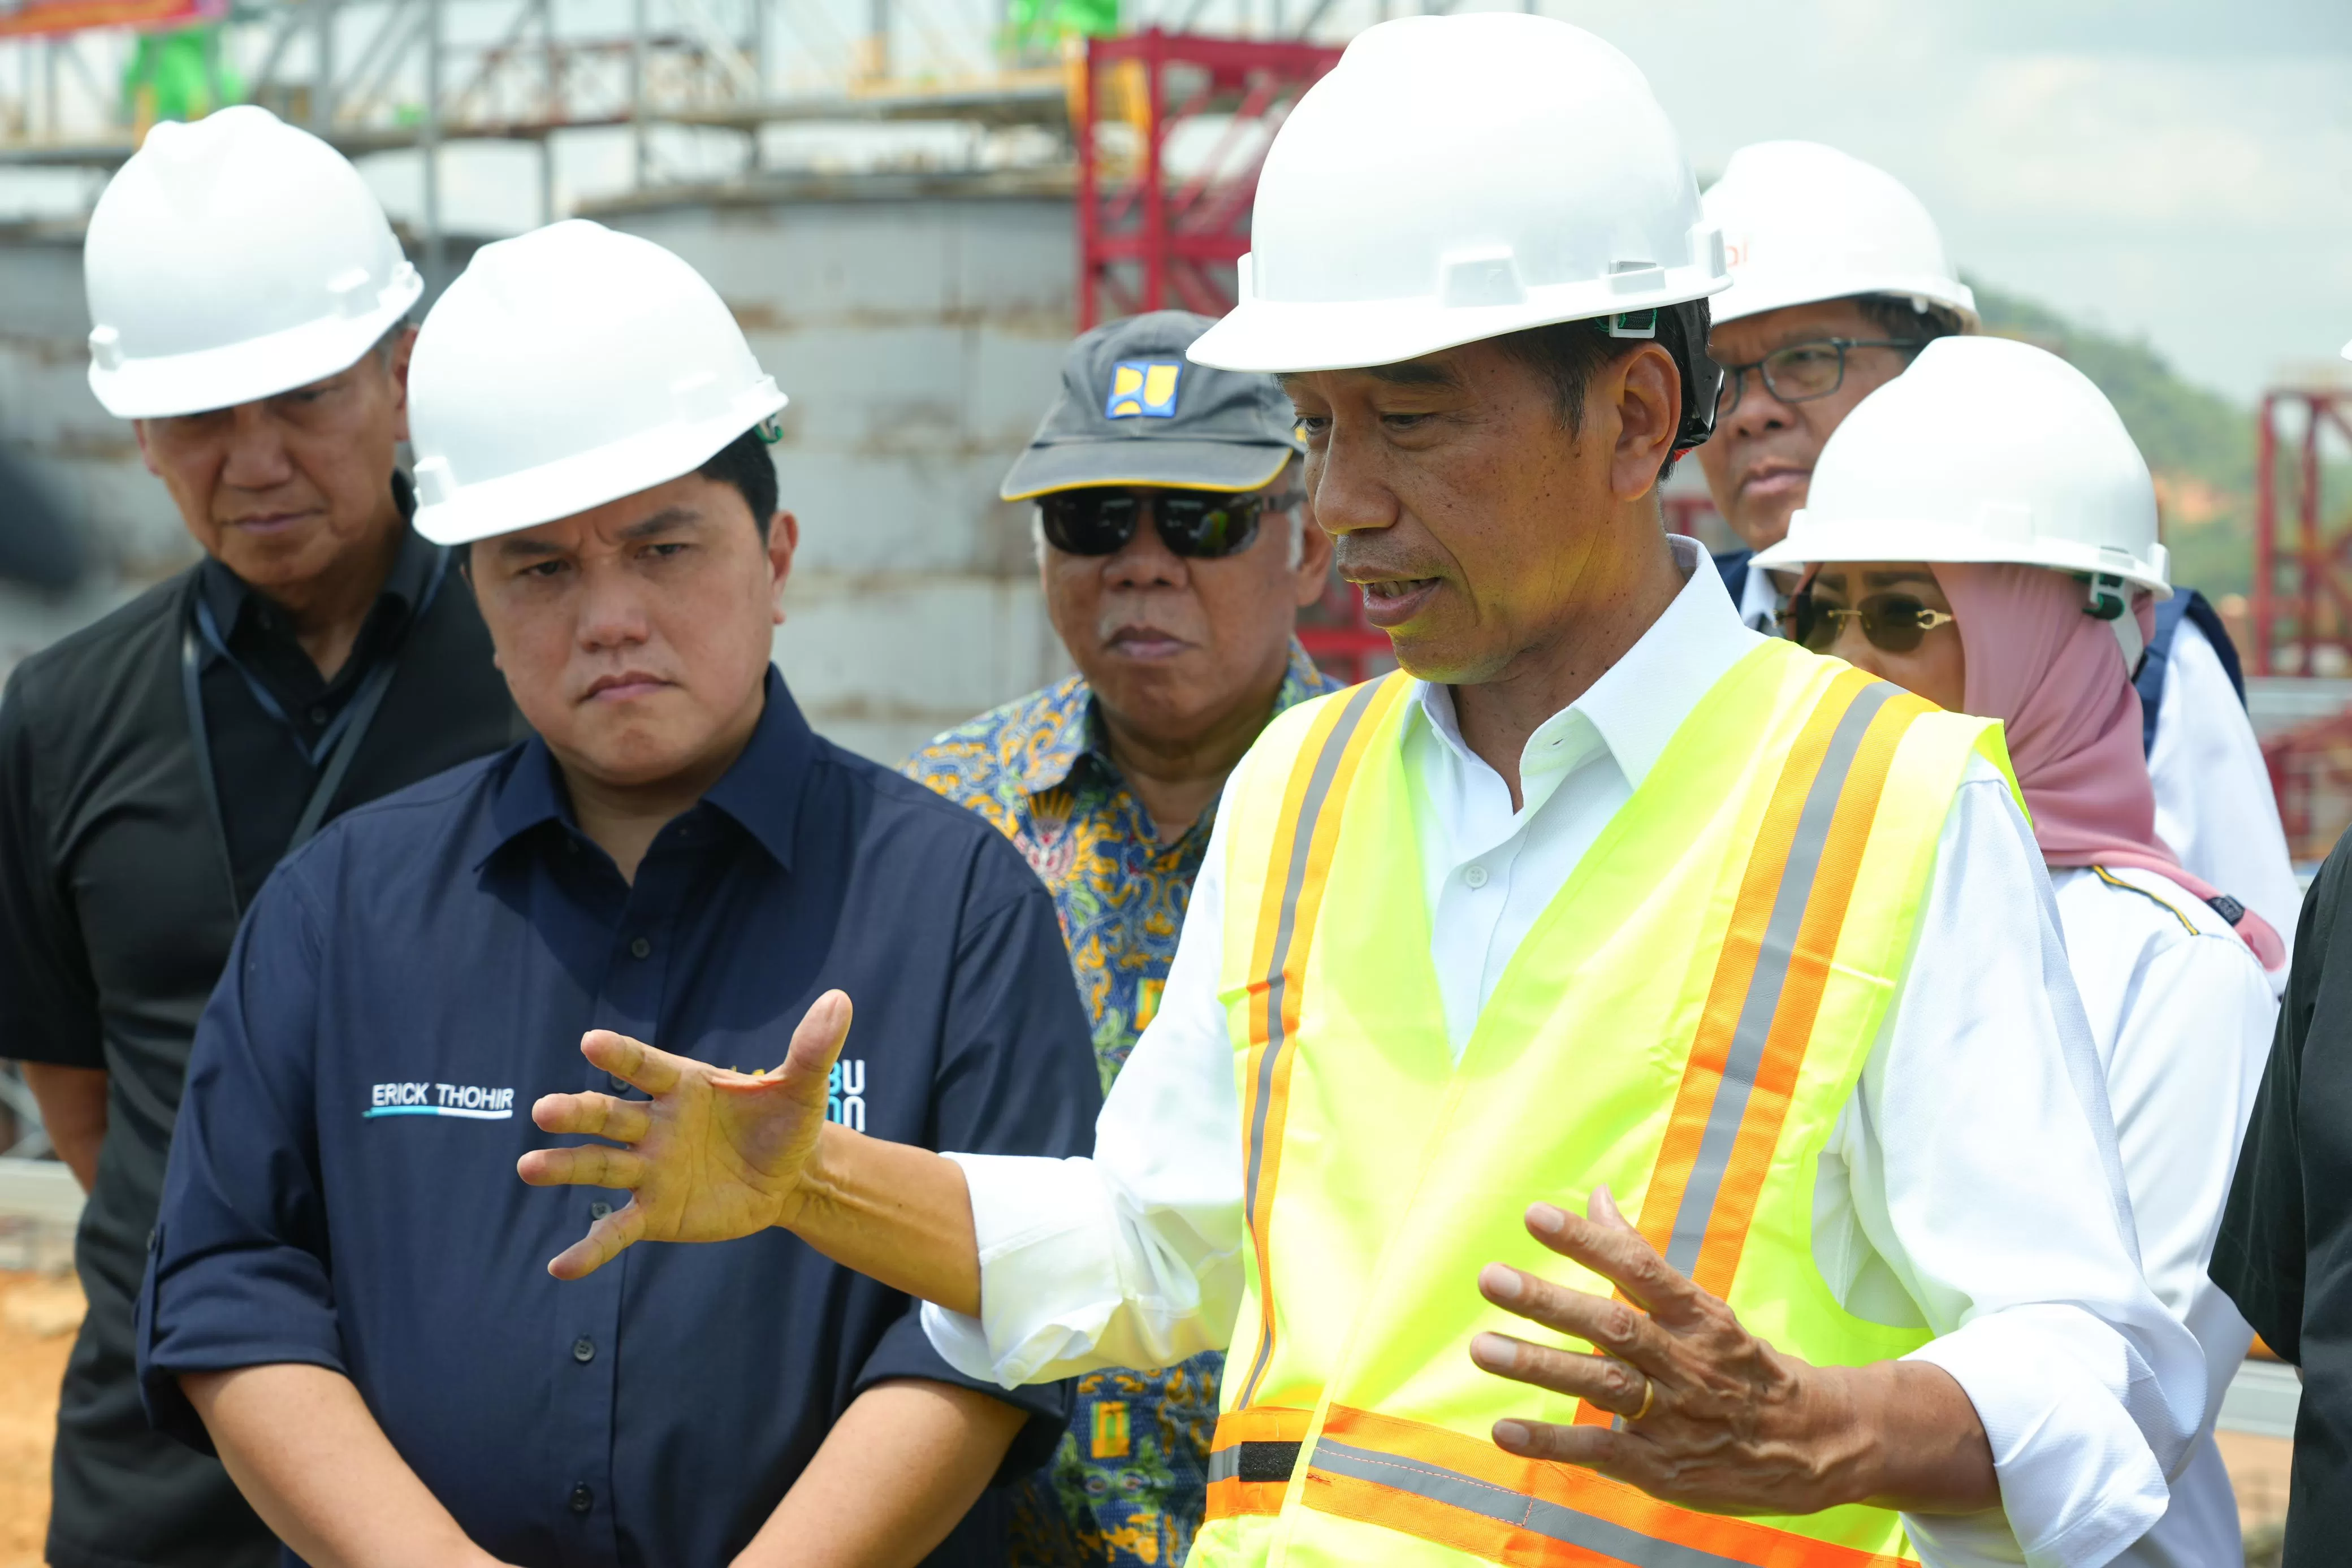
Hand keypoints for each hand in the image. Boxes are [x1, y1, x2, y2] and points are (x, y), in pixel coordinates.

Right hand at [517, 990, 851, 1279]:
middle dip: (577, 1112)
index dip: (620, 1055)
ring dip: (564, 1167)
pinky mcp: (654, 1211)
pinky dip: (590, 1249)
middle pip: (608, 1114)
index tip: (590, 1043)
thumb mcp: (803, 1088)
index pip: (646, 1066)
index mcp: (684, 1085)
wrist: (791, 1175)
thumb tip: (839, 1000)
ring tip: (528, 1167)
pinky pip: (616, 1230)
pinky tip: (560, 1267)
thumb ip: (812, 1049)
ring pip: (599, 1167)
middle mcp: (655, 1123)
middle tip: (544, 1111)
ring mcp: (649, 1168)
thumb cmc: (786, 1122)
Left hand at [1467, 1187, 1895, 1516]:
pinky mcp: (1663, 1467)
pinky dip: (1553, 1442)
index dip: (1587, 1241)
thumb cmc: (1740, 1365)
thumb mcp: (1701, 1307)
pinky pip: (1602, 1451)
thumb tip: (1597, 1196)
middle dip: (1550, 1303)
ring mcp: (1674, 1416)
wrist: (1814, 1443)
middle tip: (1491, 1278)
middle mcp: (1684, 1361)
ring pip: (1604, 1385)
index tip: (1534, 1215)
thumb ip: (1639, 1256)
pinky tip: (1504, 1430)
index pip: (1638, 1268)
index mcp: (1696, 1315)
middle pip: (1614, 1326)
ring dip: (1540, 1367)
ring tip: (1482, 1348)